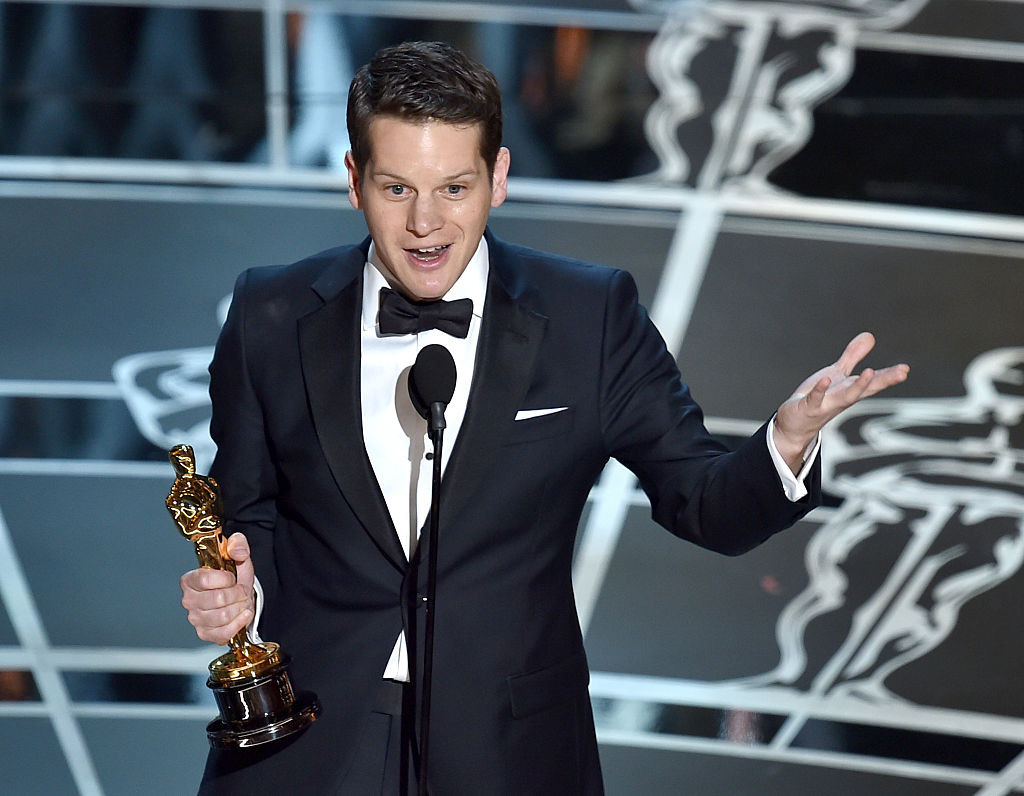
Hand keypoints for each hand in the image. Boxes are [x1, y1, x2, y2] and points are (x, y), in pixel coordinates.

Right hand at [180, 532, 254, 644]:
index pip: (205, 579)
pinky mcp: (205, 634)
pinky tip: (243, 614)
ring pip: (223, 617)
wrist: (239, 596)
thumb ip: (238, 544)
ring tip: (242, 602)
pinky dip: (239, 623)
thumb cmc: (234, 576)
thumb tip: (237, 550)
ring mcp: (195, 619)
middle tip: (242, 591)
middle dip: (238, 594)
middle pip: (217, 599)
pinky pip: (223, 633)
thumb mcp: (238, 555)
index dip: (226, 579)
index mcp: (190, 580)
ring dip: (240, 608)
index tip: (232, 578)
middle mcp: (189, 600)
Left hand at [774, 332, 908, 471]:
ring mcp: (826, 404)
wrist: (795, 424)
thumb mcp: (837, 374)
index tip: (905, 369)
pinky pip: (816, 398)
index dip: (889, 375)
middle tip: (901, 373)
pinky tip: (826, 379)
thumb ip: (852, 356)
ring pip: (846, 396)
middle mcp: (842, 398)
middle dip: (883, 380)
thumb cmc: (819, 397)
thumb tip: (869, 336)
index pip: (873, 382)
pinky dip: (821, 390)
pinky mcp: (809, 407)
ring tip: (870, 372)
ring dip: (858, 386)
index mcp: (850, 389)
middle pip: (866, 389)